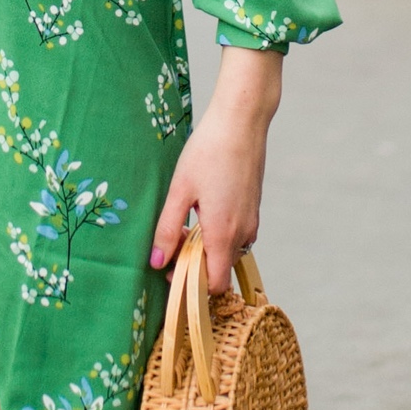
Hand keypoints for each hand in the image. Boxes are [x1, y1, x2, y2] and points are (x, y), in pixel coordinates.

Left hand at [151, 44, 283, 293]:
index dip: (192, 287)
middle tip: (172, 242)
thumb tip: (157, 262)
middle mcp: (242, 233)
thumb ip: (167, 229)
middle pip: (220, 269)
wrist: (242, 122)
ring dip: (206, 248)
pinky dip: (219, 234)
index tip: (171, 271)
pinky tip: (203, 209)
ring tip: (185, 222)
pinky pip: (236, 235)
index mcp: (222, 233)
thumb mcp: (179, 190)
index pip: (215, 285)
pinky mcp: (254, 208)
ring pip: (228, 251)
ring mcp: (251, 220)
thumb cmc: (208, 152)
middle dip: (195, 265)